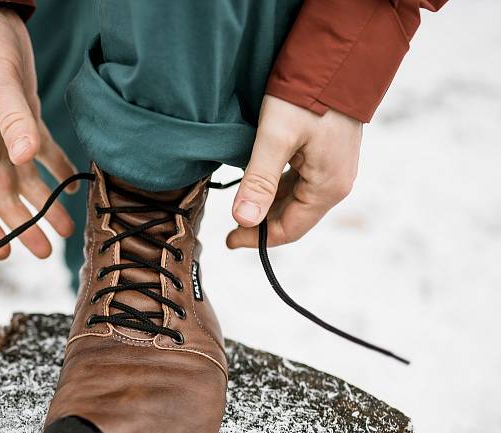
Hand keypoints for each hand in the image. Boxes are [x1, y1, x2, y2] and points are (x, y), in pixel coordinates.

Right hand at [0, 3, 76, 258]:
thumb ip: (12, 119)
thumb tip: (26, 158)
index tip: (5, 254)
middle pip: (4, 198)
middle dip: (23, 227)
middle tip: (47, 252)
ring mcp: (5, 133)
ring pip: (24, 181)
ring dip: (43, 206)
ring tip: (66, 230)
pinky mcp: (25, 117)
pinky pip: (41, 152)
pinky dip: (56, 170)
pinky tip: (73, 188)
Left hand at [227, 95, 362, 247]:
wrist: (339, 58)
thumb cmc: (309, 94)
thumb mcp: (276, 137)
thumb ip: (259, 180)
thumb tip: (244, 220)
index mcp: (328, 187)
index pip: (289, 230)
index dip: (256, 238)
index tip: (228, 239)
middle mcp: (336, 184)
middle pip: (293, 218)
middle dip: (261, 224)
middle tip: (229, 226)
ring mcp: (334, 170)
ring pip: (295, 201)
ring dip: (268, 206)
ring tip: (240, 205)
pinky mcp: (328, 156)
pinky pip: (301, 183)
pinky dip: (278, 189)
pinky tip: (258, 183)